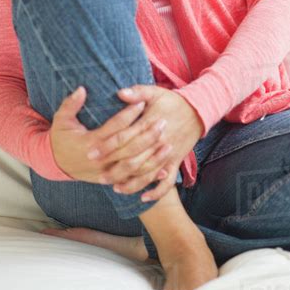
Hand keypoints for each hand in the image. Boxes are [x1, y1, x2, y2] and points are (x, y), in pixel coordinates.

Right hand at [49, 86, 172, 184]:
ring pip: (133, 167)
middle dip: (146, 135)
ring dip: (152, 157)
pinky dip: (148, 177)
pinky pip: (133, 181)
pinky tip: (164, 169)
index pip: (114, 128)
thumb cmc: (61, 138)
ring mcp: (106, 173)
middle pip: (128, 148)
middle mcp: (100, 160)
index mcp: (89, 142)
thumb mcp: (61, 119)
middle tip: (162, 122)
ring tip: (167, 143)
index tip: (142, 103)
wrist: (56, 164)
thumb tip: (81, 89)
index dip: (129, 115)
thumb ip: (70, 104)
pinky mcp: (111, 181)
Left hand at [99, 84, 203, 201]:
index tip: (91, 153)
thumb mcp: (155, 92)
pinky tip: (143, 197)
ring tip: (114, 187)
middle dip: (114, 170)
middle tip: (98, 176)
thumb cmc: (172, 101)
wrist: (198, 111)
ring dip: (130, 183)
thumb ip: (137, 92)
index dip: (107, 146)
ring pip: (147, 174)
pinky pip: (167, 182)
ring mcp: (168, 155)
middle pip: (133, 160)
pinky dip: (156, 192)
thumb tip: (119, 93)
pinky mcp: (176, 162)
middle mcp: (158, 142)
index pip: (124, 138)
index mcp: (150, 124)